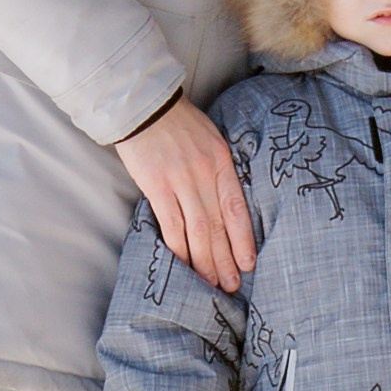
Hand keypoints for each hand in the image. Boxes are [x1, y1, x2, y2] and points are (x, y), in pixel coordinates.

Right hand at [116, 98, 255, 292]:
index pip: (237, 208)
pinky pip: (171, 224)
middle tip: (231, 285)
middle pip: (219, 225)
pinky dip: (179, 248)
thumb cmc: (176, 122)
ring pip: (198, 230)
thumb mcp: (209, 139)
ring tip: (211, 284)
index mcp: (221, 162)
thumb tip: (223, 204)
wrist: (142, 104)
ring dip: (205, 261)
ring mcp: (181, 181)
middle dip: (225, 259)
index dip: (243, 239)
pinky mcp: (156, 186)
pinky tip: (184, 265)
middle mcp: (205, 174)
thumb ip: (218, 169)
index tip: (248, 264)